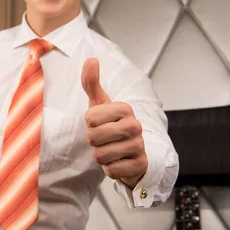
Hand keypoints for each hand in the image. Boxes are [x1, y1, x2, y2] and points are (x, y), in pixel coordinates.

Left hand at [81, 57, 147, 188]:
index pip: (90, 118)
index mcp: (124, 109)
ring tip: (110, 150)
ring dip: (101, 157)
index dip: (89, 124)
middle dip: (93, 142)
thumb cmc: (111, 126)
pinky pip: (111, 171)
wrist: (132, 154)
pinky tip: (118, 162)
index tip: (100, 124)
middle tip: (104, 140)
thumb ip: (92, 83)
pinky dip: (110, 169)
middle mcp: (135, 125)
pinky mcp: (140, 165)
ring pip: (100, 156)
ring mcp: (139, 146)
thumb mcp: (100, 104)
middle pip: (93, 137)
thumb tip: (91, 58)